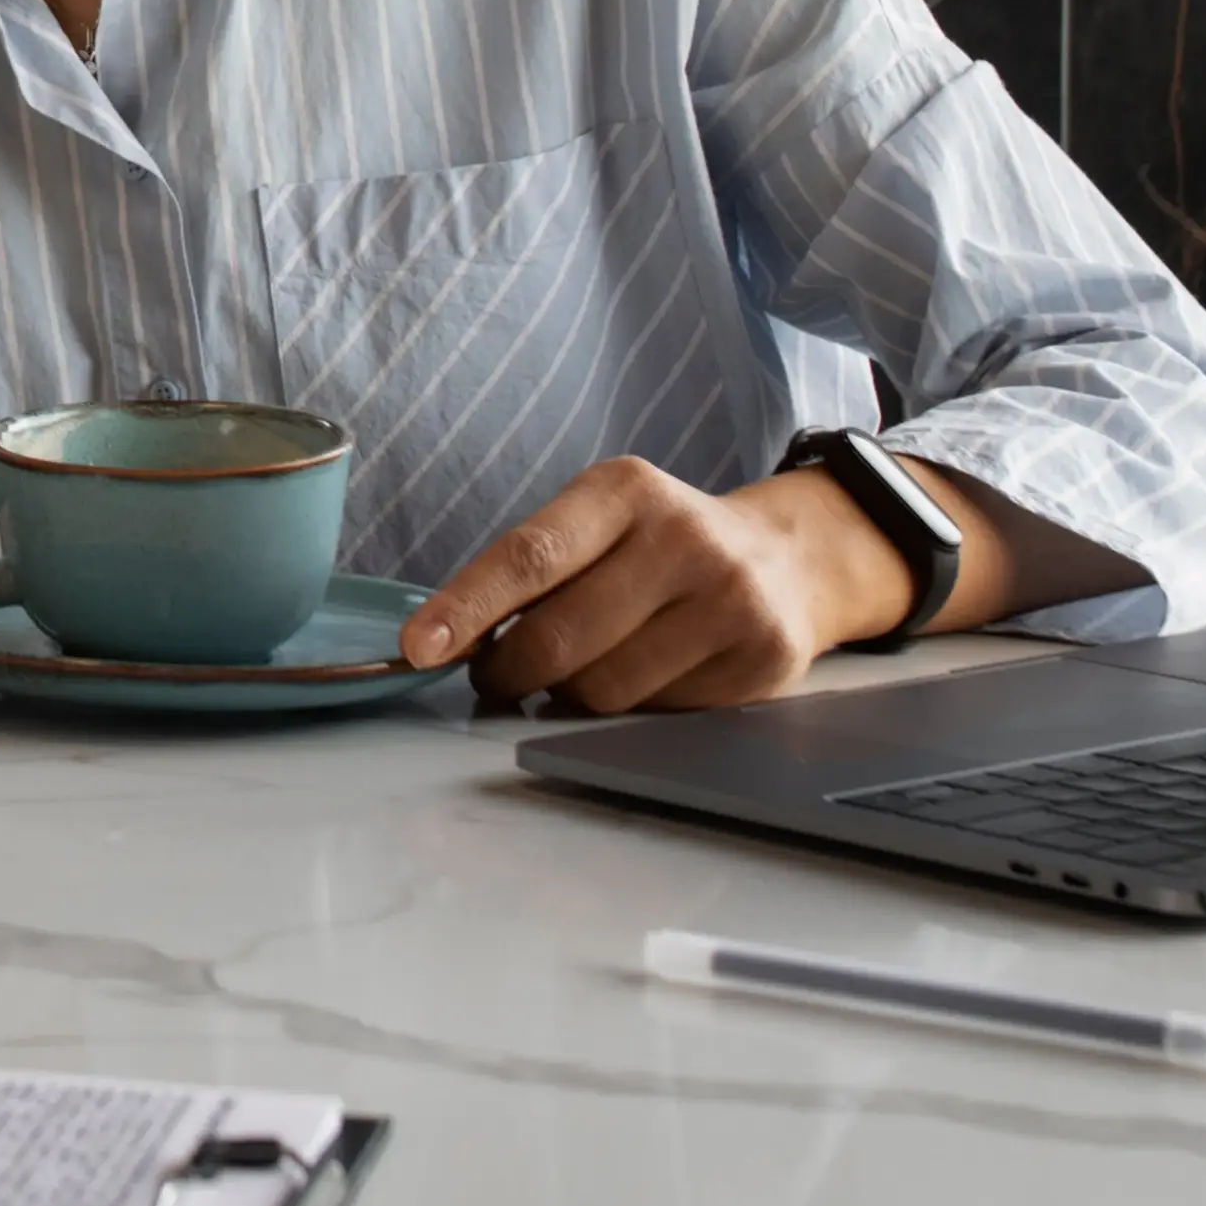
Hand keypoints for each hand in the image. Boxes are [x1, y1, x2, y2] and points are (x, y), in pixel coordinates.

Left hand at [396, 457, 918, 713]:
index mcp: (625, 491)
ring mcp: (729, 601)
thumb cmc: (660, 546)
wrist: (786, 559)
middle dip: (509, 672)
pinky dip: (632, 708)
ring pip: (602, 690)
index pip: (528, 556)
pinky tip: (648, 674)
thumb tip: (448, 641)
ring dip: (569, 695)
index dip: (466, 609)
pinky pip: (656, 714)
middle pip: (558, 639)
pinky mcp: (760, 659)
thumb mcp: (602, 522)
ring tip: (580, 669)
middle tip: (496, 677)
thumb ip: (533, 570)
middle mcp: (683, 538)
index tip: (418, 648)